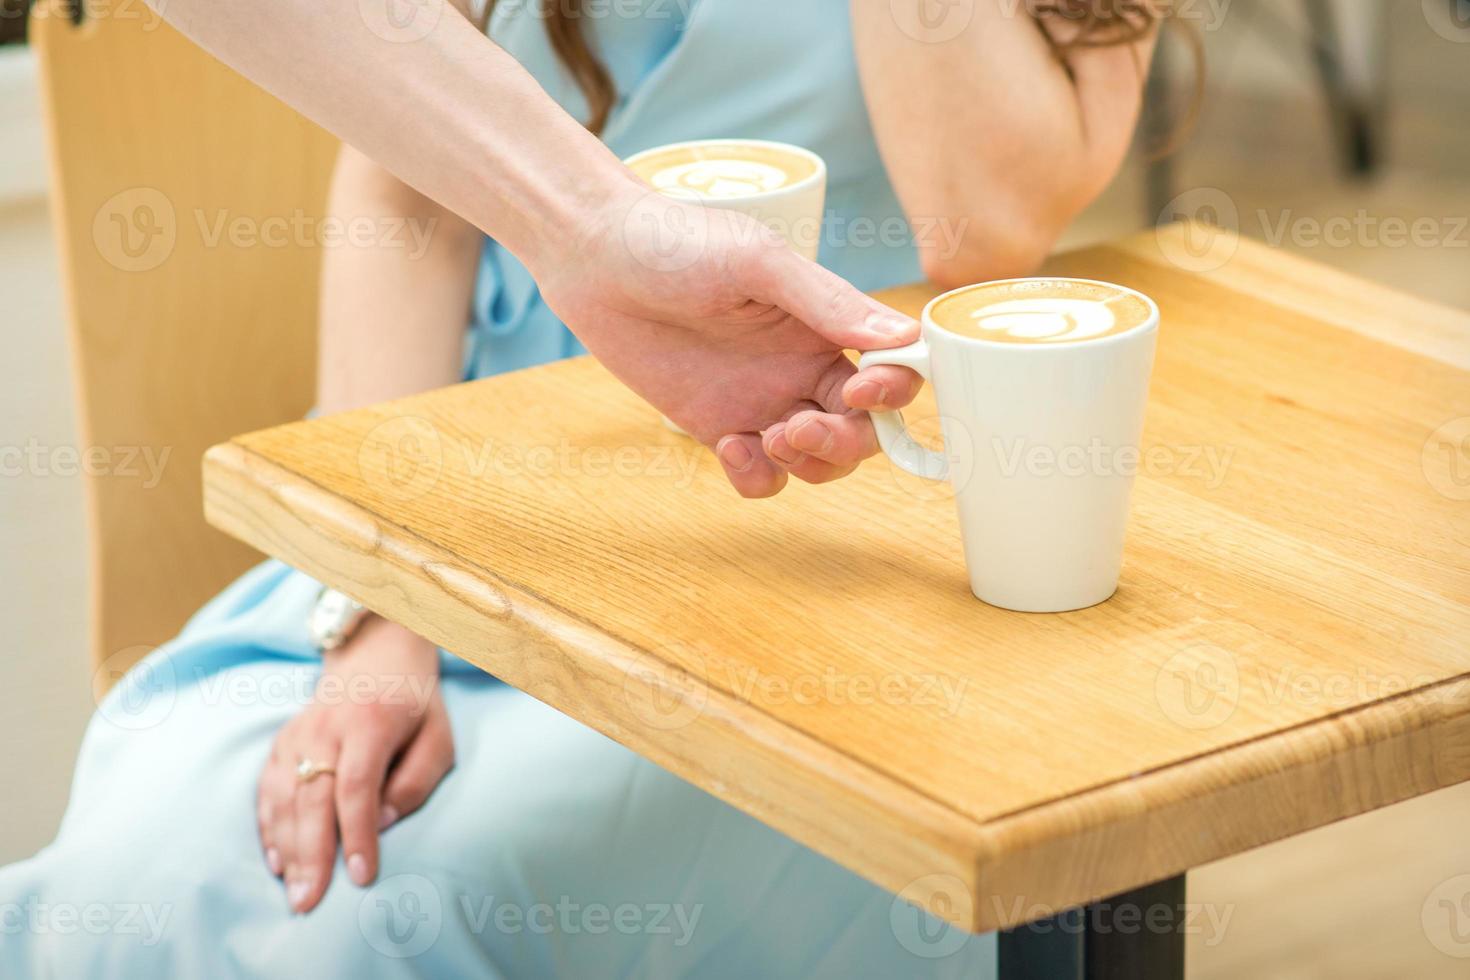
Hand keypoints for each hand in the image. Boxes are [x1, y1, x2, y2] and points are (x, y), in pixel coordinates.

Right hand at [257, 618, 452, 913]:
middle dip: (312, 854)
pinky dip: (269, 828)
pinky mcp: (282, 743)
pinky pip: (268, 791)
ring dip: (287, 849)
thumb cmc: (414, 706)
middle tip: (310, 901)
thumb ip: (416, 781)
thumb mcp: (437, 737)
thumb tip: (384, 824)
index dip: (358, 833)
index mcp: (370, 723)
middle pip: (313, 797)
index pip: (357, 786)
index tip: (362, 875)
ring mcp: (298, 734)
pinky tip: (278, 862)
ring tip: (295, 892)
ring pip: (284, 798)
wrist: (374, 655)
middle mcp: (326, 728)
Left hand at [536, 186, 924, 497]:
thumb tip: (904, 336)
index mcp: (827, 324)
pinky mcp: (719, 427)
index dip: (894, 392)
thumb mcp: (758, 262)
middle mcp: (804, 368)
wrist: (595, 258)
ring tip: (767, 438)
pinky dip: (758, 475)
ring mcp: (763, 401)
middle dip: (846, 442)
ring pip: (819, 462)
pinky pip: (762, 476)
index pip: (893, 371)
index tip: (861, 388)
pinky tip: (730, 445)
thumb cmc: (677, 242)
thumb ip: (829, 303)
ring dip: (809, 464)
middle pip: (864, 431)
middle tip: (798, 428)